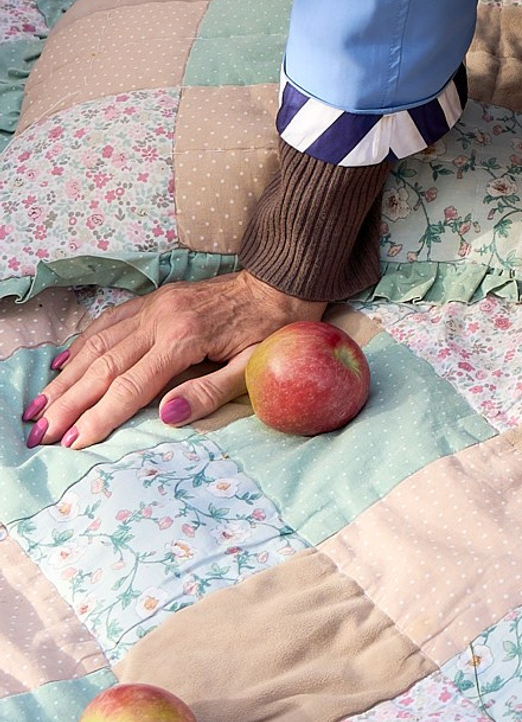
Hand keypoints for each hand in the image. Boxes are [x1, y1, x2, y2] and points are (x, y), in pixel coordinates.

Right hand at [29, 270, 309, 448]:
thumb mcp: (254, 366)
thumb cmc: (272, 327)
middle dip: (68, 403)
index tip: (72, 443)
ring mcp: (154, 305)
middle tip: (39, 434)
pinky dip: (81, 344)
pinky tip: (62, 364)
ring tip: (38, 407)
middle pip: (103, 366)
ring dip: (65, 378)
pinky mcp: (154, 299)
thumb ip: (211, 392)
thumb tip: (167, 418)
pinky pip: (109, 322)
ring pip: (97, 344)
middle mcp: (161, 319)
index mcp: (185, 338)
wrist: (282, 278)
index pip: (132, 386)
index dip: (100, 417)